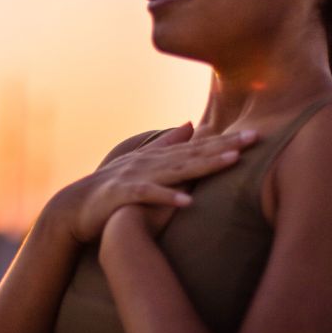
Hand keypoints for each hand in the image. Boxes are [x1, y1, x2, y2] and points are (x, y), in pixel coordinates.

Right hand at [53, 123, 256, 243]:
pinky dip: (166, 198)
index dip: (227, 141)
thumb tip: (191, 124)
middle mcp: (151, 162)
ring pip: (176, 169)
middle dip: (225, 146)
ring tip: (232, 161)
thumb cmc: (112, 189)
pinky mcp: (124, 195)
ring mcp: (137, 177)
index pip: (199, 147)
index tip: (256, 135)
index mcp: (158, 157)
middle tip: (256, 138)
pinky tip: (187, 202)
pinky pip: (148, 196)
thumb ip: (166, 144)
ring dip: (205, 165)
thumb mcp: (142, 163)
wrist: (74, 207)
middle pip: (194, 153)